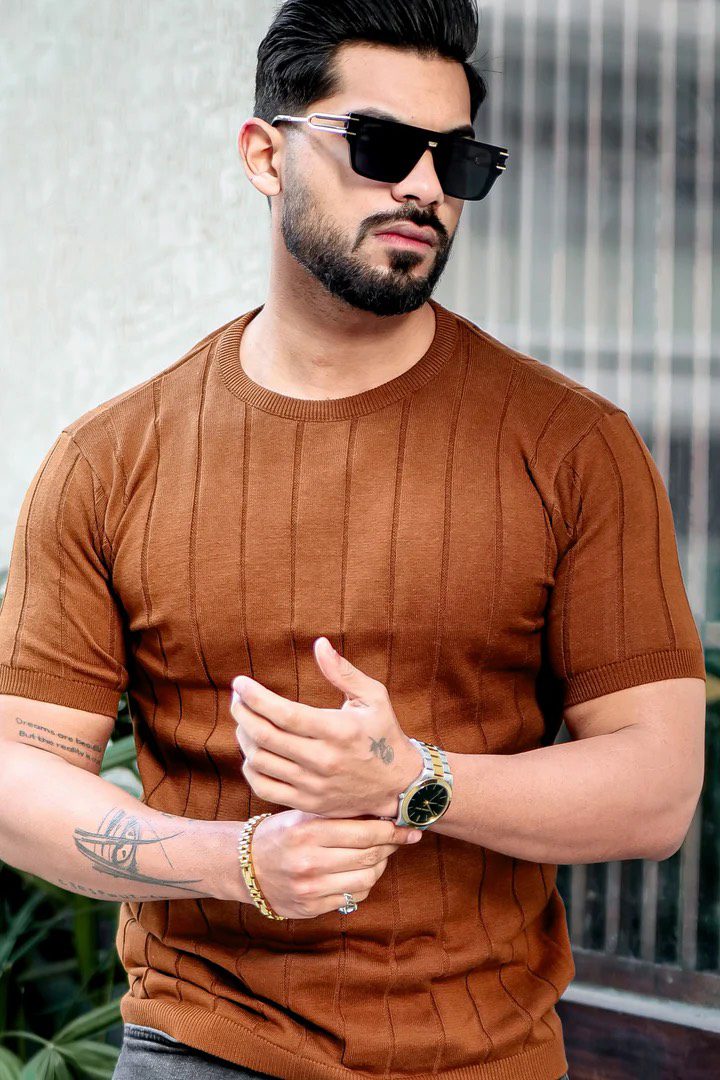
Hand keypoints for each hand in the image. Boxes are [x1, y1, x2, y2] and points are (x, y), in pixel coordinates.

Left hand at [230, 637, 422, 817]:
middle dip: (242, 713)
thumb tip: (319, 644)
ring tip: (245, 721)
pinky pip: (264, 788)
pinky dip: (250, 768)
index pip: (284, 714)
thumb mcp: (373, 697)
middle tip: (237, 699)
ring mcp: (313, 785)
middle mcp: (323, 760)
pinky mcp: (308, 802)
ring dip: (244, 738)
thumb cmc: (384, 733)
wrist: (399, 785)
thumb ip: (343, 672)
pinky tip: (253, 752)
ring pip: (260, 761)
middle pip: (265, 737)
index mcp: (338, 730)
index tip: (240, 683)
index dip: (255, 697)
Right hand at [247, 810, 422, 919]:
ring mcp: (310, 889)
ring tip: (380, 854)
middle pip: (369, 857)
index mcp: (307, 832)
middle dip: (391, 846)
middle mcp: (308, 862)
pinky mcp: (311, 908)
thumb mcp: (303, 814)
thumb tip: (384, 813)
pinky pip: (353, 897)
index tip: (407, 827)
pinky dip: (364, 883)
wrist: (246, 866)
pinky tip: (361, 871)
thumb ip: (338, 815)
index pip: (364, 832)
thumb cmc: (281, 833)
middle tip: (400, 838)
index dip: (392, 830)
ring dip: (380, 866)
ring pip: (366, 880)